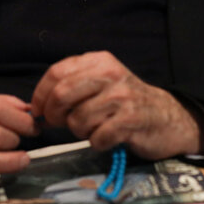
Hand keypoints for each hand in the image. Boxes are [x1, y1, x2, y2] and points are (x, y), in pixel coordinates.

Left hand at [31, 51, 203, 158]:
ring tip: (94, 128)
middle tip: (61, 123)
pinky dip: (98, 143)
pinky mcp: (131, 120)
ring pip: (77, 120)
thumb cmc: (125, 102)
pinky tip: (108, 137)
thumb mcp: (100, 82)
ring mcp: (122, 96)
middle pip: (62, 95)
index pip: (56, 73)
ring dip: (80, 131)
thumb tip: (37, 107)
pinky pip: (97, 138)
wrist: (167, 117)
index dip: (40, 95)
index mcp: (99, 60)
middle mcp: (110, 73)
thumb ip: (71, 85)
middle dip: (54, 115)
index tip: (38, 111)